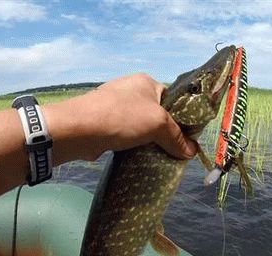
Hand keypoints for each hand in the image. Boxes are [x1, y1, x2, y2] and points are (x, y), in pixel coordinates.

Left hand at [46, 73, 197, 161]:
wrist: (80, 129)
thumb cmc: (123, 118)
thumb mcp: (158, 124)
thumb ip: (177, 138)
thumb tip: (192, 152)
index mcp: (146, 82)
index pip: (173, 100)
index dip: (182, 119)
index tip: (188, 139)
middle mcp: (131, 90)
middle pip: (157, 114)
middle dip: (165, 133)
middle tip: (175, 151)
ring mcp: (116, 106)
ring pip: (141, 126)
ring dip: (149, 141)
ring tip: (159, 156)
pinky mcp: (105, 122)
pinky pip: (127, 134)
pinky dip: (134, 145)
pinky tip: (139, 157)